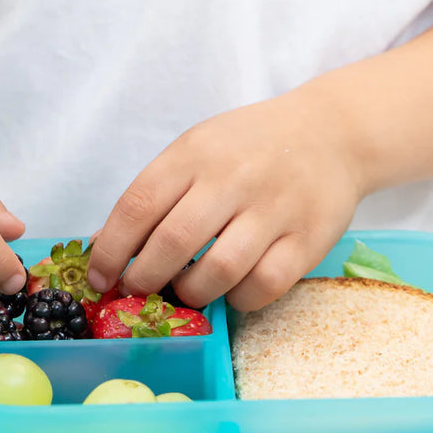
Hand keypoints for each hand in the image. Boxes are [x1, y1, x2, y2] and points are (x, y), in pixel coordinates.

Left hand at [87, 85, 362, 310]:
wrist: (332, 132)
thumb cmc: (252, 146)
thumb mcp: (198, 149)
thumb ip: (155, 193)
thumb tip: (105, 245)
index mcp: (196, 153)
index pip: (138, 205)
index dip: (111, 250)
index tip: (100, 277)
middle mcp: (233, 179)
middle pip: (173, 243)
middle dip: (144, 279)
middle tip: (139, 290)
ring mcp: (274, 209)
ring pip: (218, 272)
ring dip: (191, 293)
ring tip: (186, 290)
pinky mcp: (308, 238)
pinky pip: (263, 286)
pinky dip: (238, 300)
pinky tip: (231, 290)